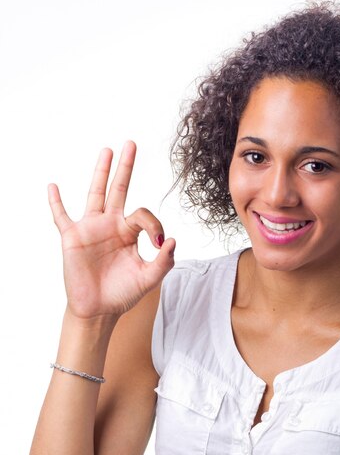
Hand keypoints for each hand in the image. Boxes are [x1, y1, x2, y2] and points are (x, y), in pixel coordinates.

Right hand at [48, 141, 175, 319]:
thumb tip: (172, 240)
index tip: (159, 242)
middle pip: (119, 190)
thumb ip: (164, 262)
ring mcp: (91, 228)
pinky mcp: (73, 238)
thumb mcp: (149, 279)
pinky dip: (56, 202)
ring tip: (107, 151)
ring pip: (95, 194)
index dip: (155, 225)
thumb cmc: (123, 293)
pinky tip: (52, 186)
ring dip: (100, 172)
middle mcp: (111, 225)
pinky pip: (61, 216)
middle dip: (126, 167)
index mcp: (130, 233)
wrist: (99, 310)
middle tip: (132, 144)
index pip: (144, 215)